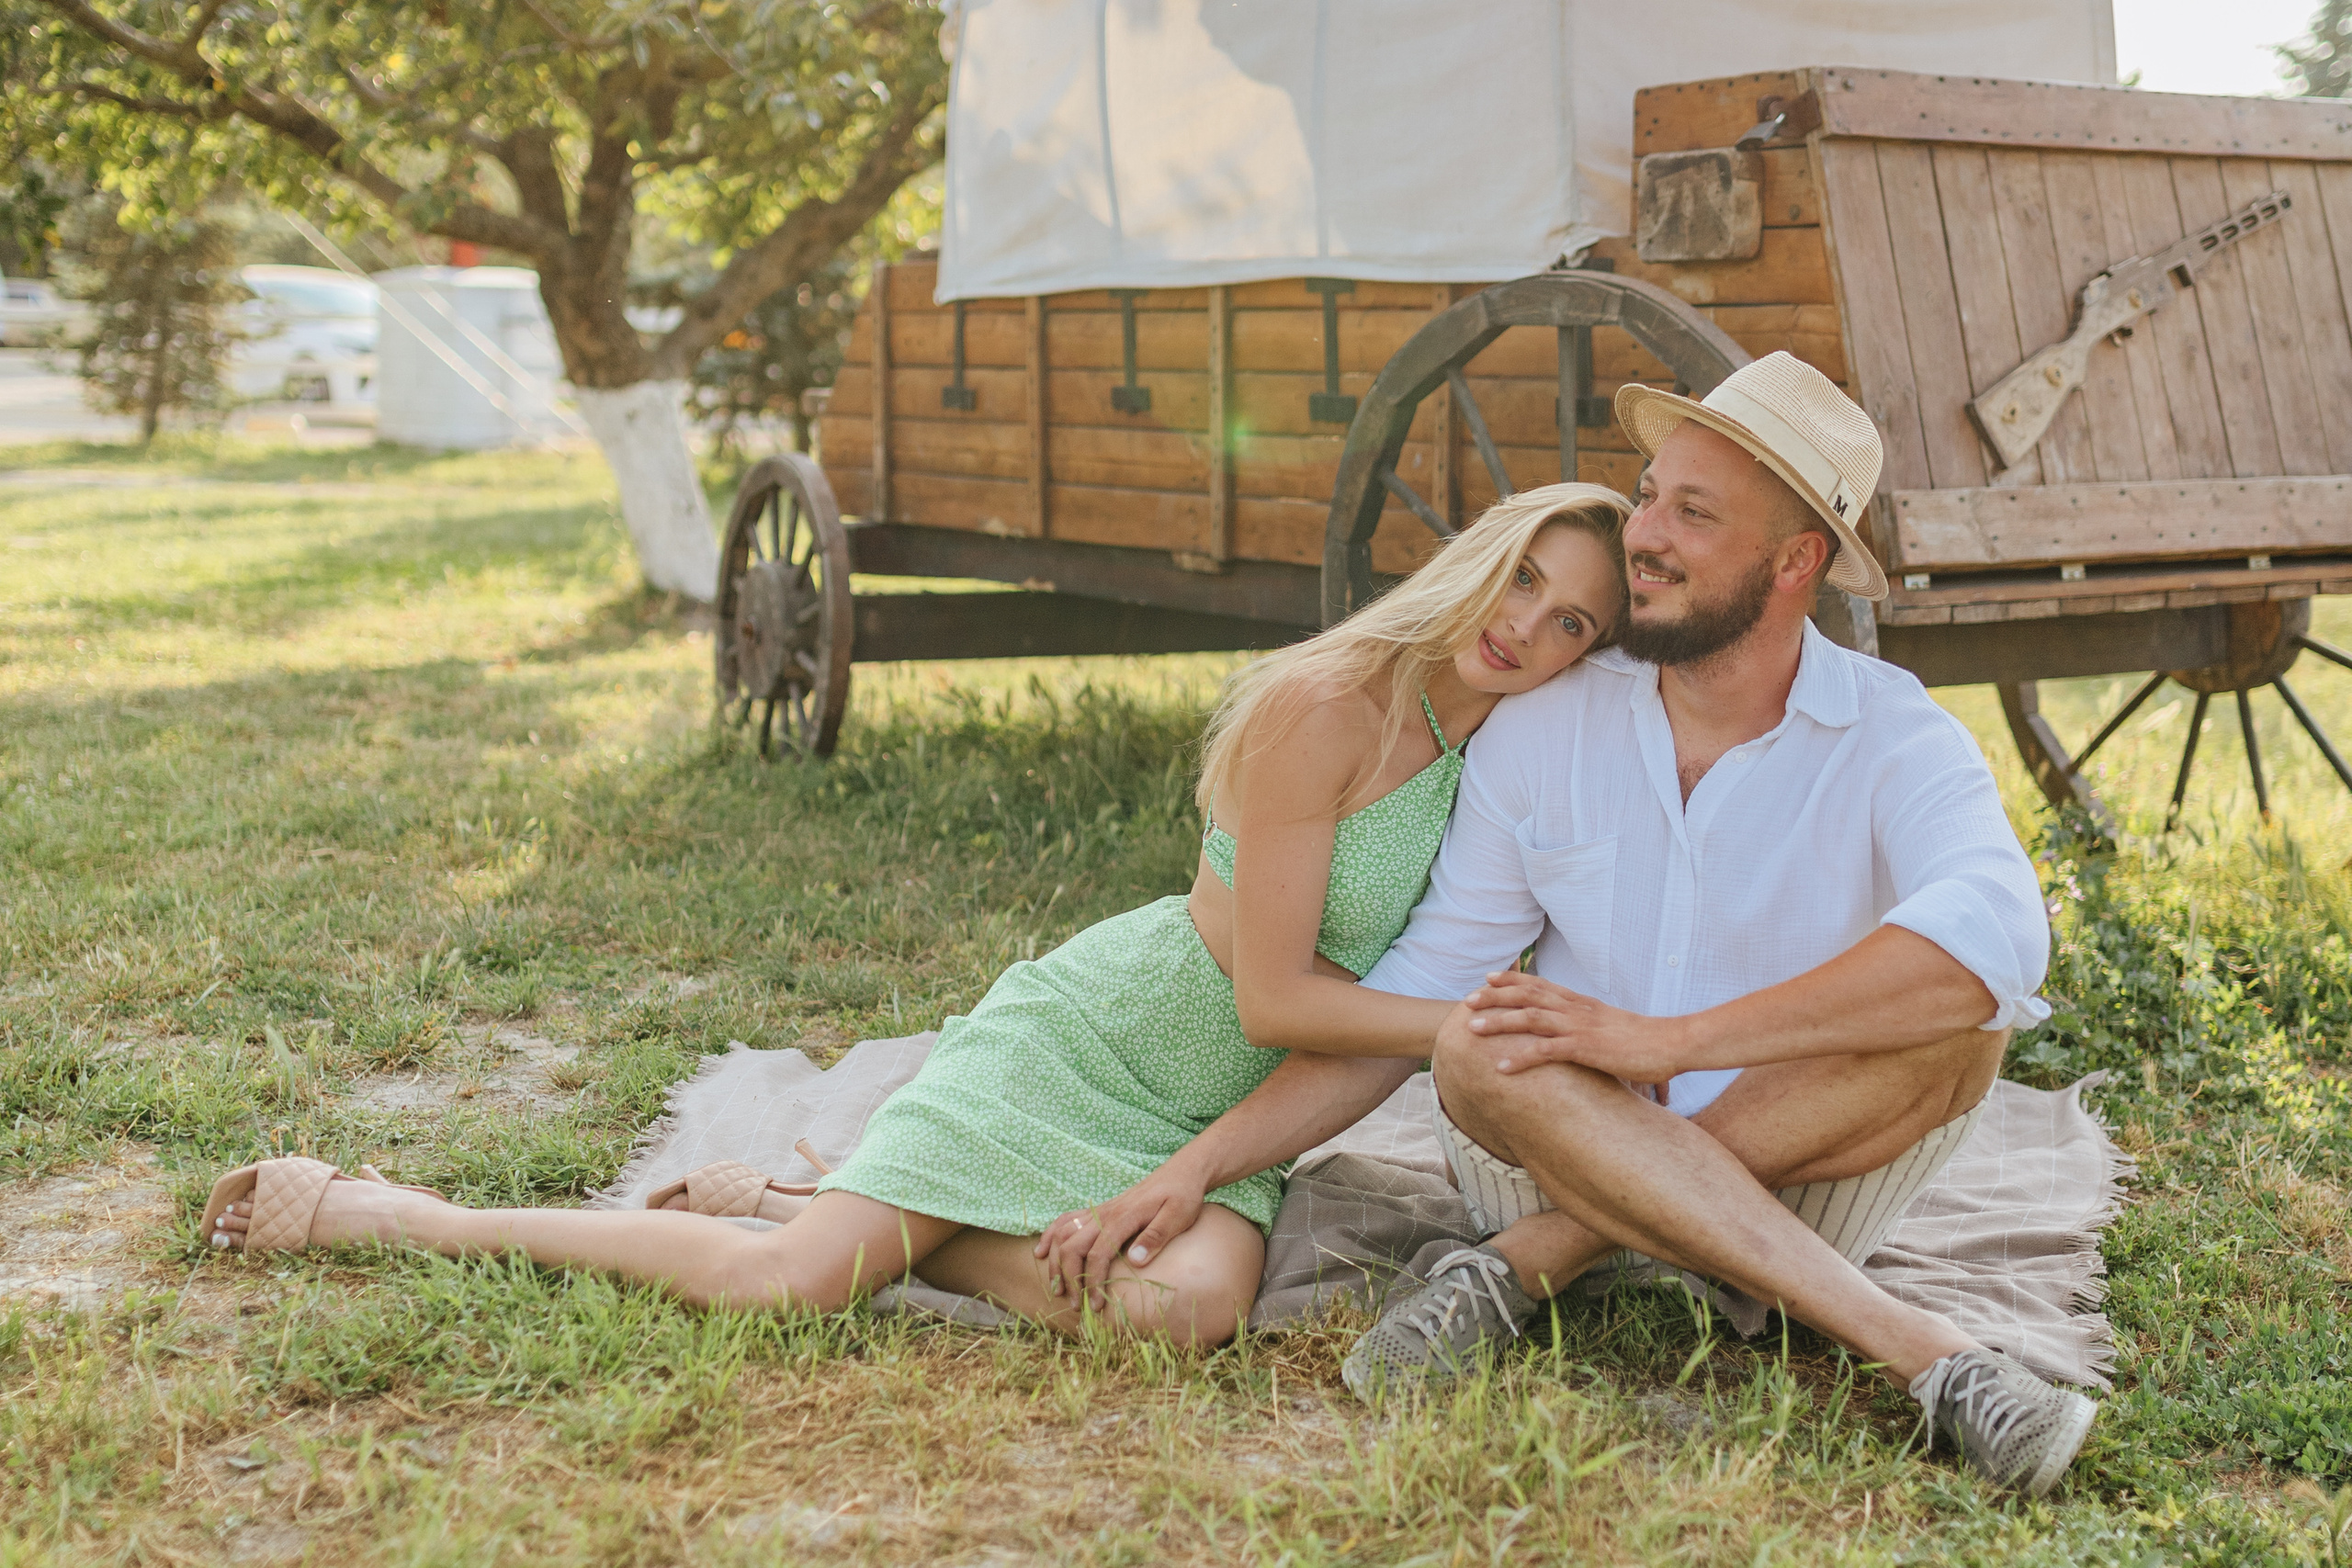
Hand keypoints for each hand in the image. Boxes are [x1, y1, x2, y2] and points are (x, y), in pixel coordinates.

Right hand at [1031, 1164, 1207, 1309]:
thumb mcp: (1178, 1216)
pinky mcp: (1100, 1209)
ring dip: (1055, 1261)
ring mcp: (1100, 1210)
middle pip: (1072, 1246)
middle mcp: (1105, 1213)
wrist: (1182, 1171)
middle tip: (1076, 1305)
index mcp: (1123, 1218)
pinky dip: (1050, 1236)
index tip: (1096, 1306)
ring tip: (1057, 1288)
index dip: (1092, 1282)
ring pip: (1063, 1233)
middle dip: (1069, 1277)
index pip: (1097, 1254)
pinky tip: (1042, 1252)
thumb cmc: (1183, 1196)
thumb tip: (1135, 1260)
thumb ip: (1156, 1236)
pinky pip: (1066, 1220)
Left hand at [1461, 972, 1689, 1087]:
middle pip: (1528, 996)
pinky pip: (1546, 1052)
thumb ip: (1591, 1025)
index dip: (1512, 980)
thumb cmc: (1646, 1039)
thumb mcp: (1612, 1025)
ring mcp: (1580, 1028)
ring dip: (1499, 1023)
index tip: (1488, 978)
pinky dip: (1520, 1058)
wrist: (1674, 1042)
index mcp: (1582, 1003)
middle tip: (1468, 1001)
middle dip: (1495, 997)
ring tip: (1473, 1029)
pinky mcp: (1586, 1049)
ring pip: (1531, 1019)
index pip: (1541, 984)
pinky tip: (1501, 1067)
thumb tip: (1579, 1032)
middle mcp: (1577, 1010)